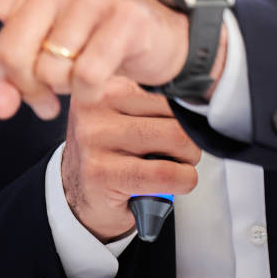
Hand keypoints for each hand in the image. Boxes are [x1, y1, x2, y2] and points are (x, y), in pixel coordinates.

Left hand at [0, 0, 212, 119]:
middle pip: (11, 51)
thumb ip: (6, 79)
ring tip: (75, 80)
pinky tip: (98, 83)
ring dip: (62, 89)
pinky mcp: (124, 15)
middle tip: (43, 93)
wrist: (154, 37)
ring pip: (50, 68)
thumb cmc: (85, 42)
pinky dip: (88, 93)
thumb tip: (1, 105)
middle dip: (25, 84)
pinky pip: (86, 76)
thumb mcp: (40, 57)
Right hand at [62, 77, 200, 239]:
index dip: (185, 108)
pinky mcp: (101, 172)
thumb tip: (200, 102)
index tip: (188, 121)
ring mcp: (94, 138)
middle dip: (190, 136)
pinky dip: (184, 179)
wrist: (76, 193)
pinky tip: (179, 181)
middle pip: (173, 111)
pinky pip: (164, 172)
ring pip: (174, 138)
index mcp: (104, 84)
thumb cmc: (110, 152)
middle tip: (186, 150)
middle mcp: (93, 105)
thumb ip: (152, 101)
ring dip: (189, 158)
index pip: (165, 85)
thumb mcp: (122, 113)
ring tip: (181, 165)